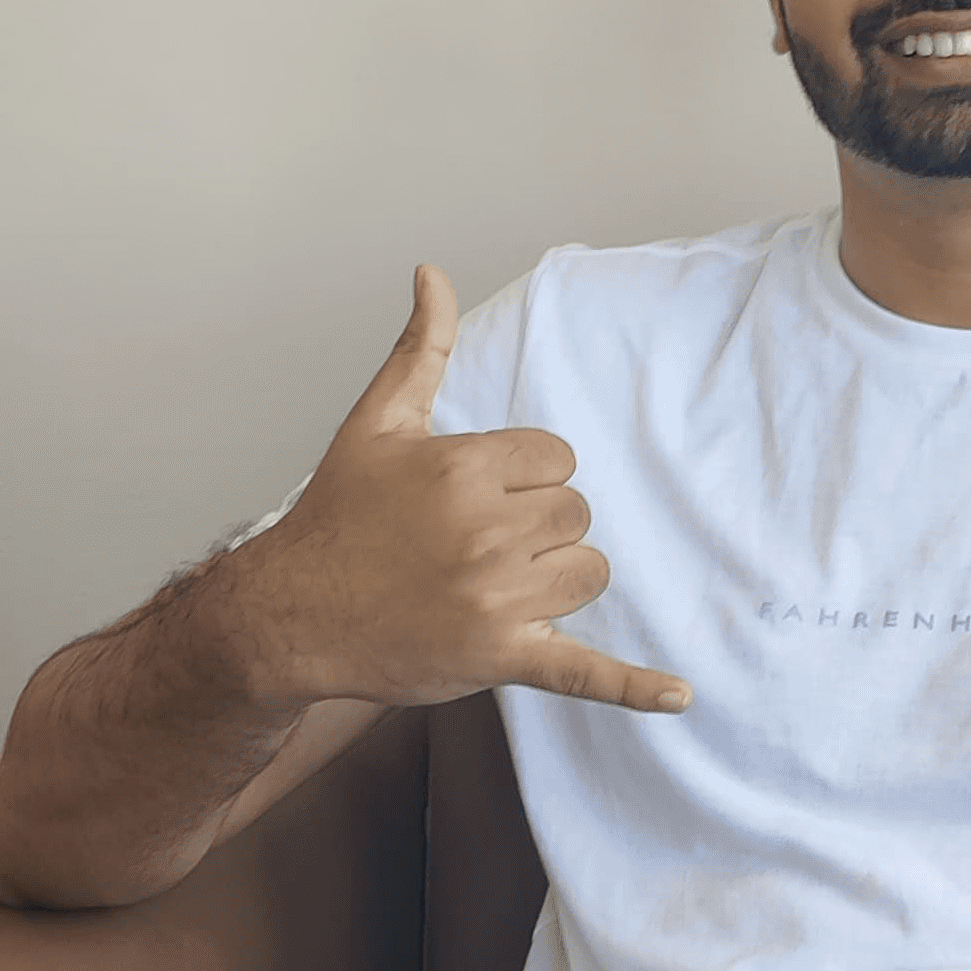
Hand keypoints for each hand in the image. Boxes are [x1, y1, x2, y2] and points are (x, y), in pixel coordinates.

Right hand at [238, 265, 692, 717]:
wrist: (290, 615)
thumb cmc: (336, 519)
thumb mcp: (376, 424)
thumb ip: (419, 349)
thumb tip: (433, 273)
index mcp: (464, 470)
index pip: (558, 460)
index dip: (526, 477)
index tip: (478, 495)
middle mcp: (485, 532)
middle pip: (577, 515)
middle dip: (541, 526)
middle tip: (479, 543)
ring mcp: (496, 599)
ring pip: (588, 572)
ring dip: (557, 578)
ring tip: (498, 583)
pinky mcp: (500, 657)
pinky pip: (584, 671)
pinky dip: (634, 687)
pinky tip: (680, 698)